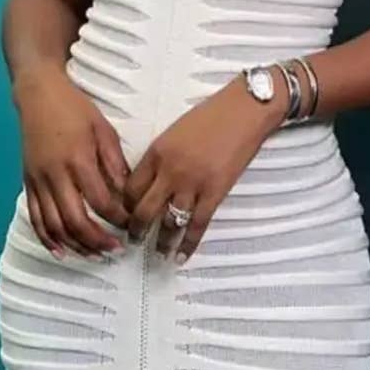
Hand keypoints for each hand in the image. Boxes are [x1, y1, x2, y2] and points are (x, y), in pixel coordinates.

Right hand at [13, 65, 130, 257]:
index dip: (118, 218)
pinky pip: (35, 217)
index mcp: (78, 160)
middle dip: (97, 240)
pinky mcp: (28, 182)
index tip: (131, 224)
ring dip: (75, 245)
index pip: (101, 201)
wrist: (37, 93)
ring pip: (54, 225)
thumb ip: (115, 164)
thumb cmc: (75, 109)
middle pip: (76, 220)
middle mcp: (55, 175)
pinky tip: (61, 251)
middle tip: (116, 250)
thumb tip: (128, 195)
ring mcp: (38, 181)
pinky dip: (47, 238)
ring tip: (94, 255)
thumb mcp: (104, 130)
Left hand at [123, 72, 288, 262]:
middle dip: (135, 229)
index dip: (126, 206)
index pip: (131, 188)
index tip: (126, 215)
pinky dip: (188, 245)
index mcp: (156, 153)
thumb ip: (161, 157)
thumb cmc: (211, 116)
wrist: (244, 112)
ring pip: (168, 222)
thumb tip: (153, 181)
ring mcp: (192, 184)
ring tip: (157, 254)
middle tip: (132, 240)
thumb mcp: (175, 132)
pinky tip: (181, 257)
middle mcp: (169, 171)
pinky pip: (197, 226)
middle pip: (143, 209)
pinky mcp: (214, 193)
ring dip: (160, 242)